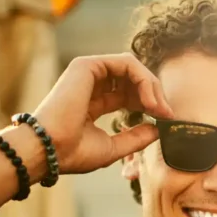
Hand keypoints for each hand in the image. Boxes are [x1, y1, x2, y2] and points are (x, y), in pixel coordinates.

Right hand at [31, 53, 174, 174]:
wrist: (49, 152)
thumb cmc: (72, 153)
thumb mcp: (114, 147)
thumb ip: (136, 137)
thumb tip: (158, 128)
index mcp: (94, 102)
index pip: (130, 94)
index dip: (152, 103)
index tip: (166, 120)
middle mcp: (91, 84)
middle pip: (134, 78)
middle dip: (156, 94)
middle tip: (167, 114)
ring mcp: (87, 73)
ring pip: (133, 67)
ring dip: (152, 86)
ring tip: (158, 109)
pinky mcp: (86, 66)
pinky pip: (126, 63)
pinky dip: (143, 79)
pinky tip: (149, 101)